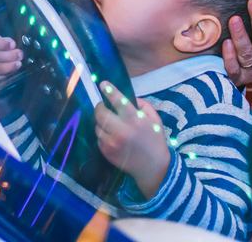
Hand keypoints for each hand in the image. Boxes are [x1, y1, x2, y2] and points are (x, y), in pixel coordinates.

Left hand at [95, 82, 170, 199]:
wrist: (153, 167)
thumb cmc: (154, 139)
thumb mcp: (154, 118)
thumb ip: (142, 104)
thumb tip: (125, 97)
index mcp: (133, 120)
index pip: (118, 101)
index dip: (109, 91)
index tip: (102, 83)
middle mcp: (120, 131)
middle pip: (100, 113)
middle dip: (101, 107)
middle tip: (105, 107)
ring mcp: (111, 142)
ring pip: (97, 125)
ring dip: (102, 122)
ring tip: (113, 125)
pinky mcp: (106, 152)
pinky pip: (98, 137)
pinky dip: (103, 134)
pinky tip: (114, 137)